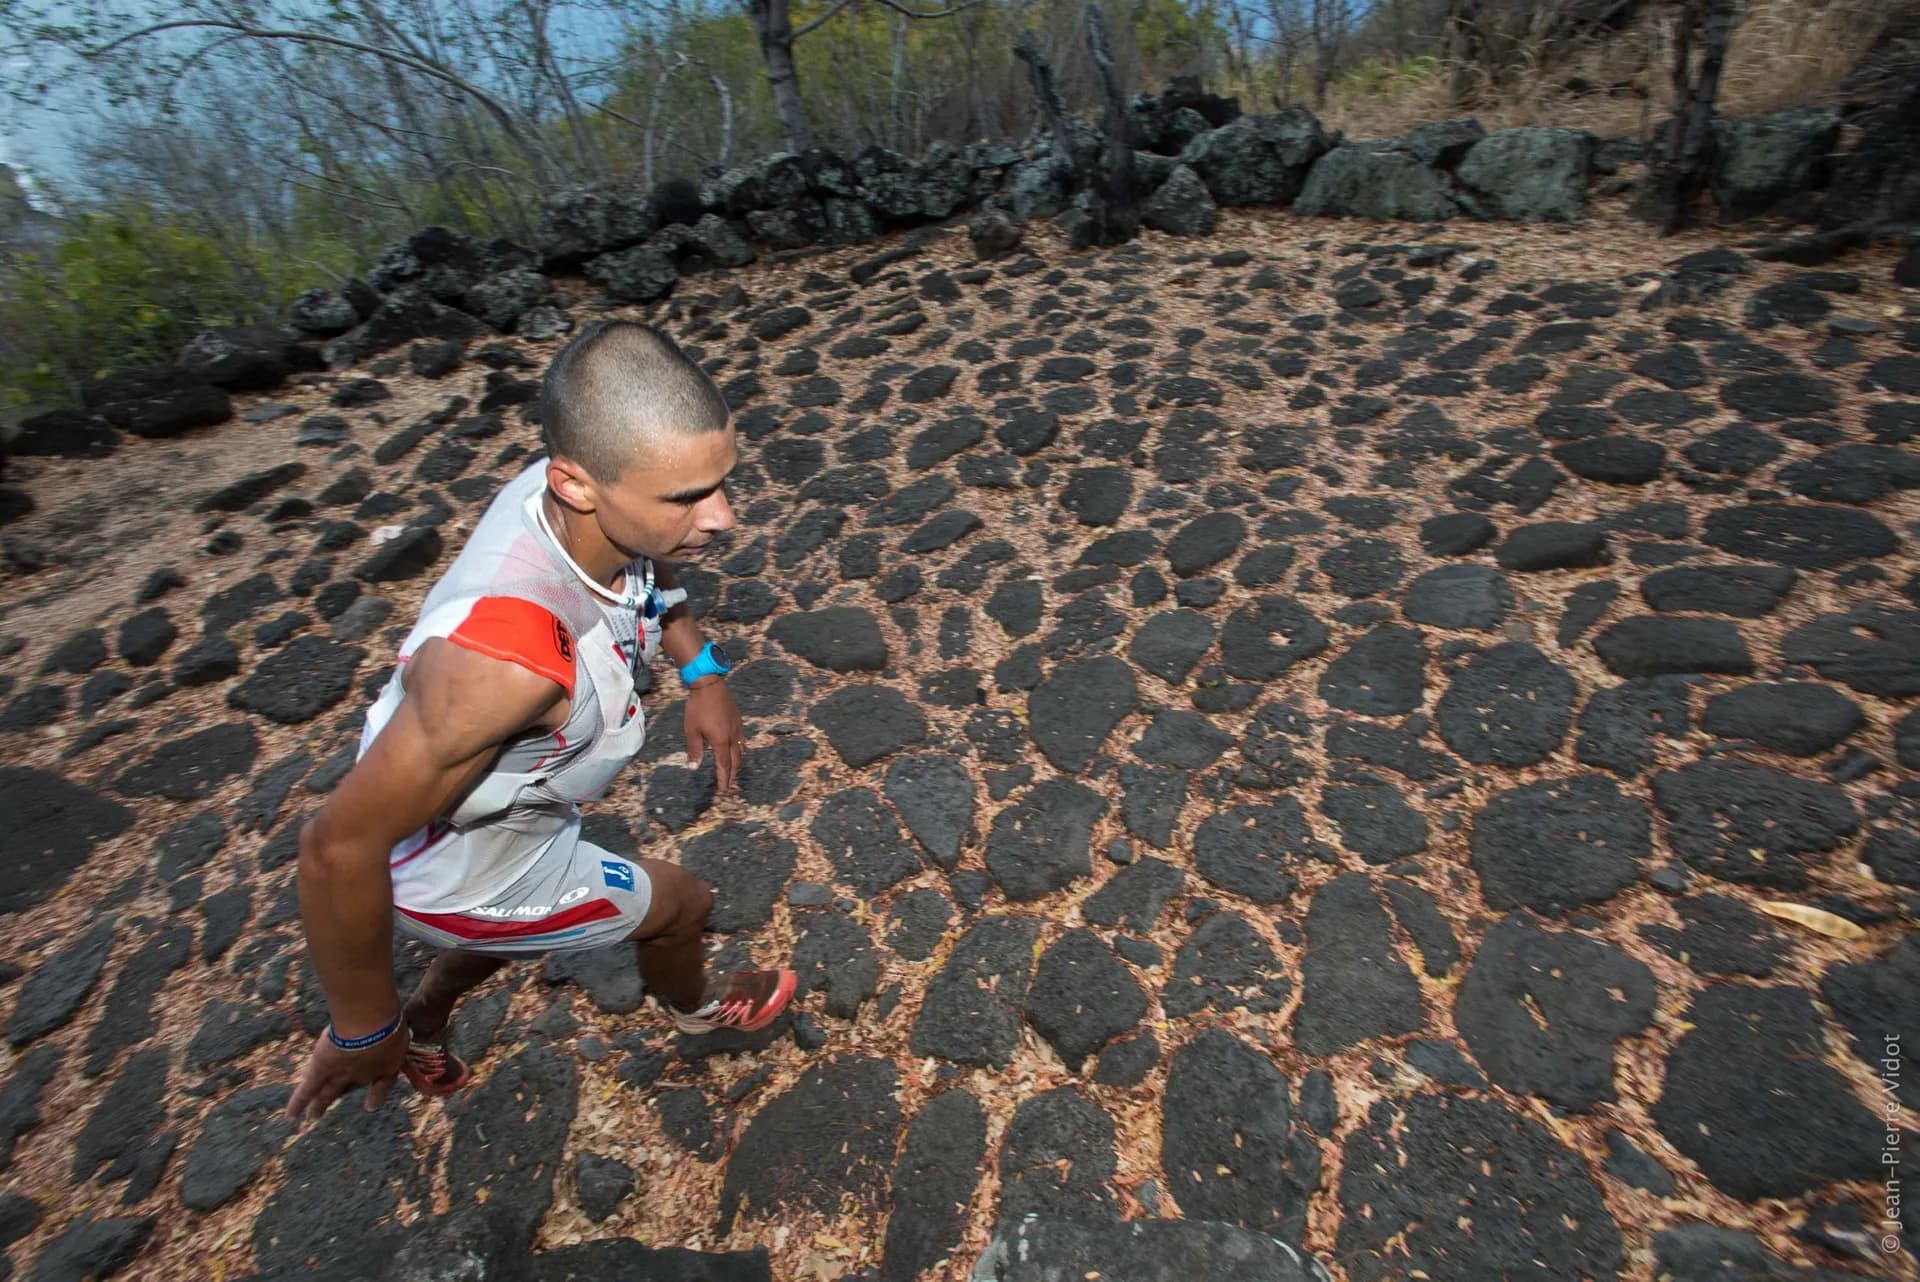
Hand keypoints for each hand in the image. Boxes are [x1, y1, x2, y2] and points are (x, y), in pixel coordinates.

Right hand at [286, 1021, 409, 1119]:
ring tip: (312, 1116)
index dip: (376, 1096)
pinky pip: (308, 1089)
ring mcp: (341, 1073)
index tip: (369, 1106)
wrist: (372, 1023)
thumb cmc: (389, 1019)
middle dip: (342, 1095)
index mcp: (385, 1065)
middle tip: (339, 1103)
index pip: (381, 1084)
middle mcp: (363, 1074)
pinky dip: (298, 1102)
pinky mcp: (322, 1068)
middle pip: (349, 1088)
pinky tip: (290, 1115)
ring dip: (319, 1104)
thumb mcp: (397, 1024)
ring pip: (328, 1093)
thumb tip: (393, 1018)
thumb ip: (393, 1027)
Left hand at [684, 678, 743, 792]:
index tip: (723, 790)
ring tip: (733, 772)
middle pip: (736, 761)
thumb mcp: (692, 730)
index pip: (724, 766)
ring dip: (737, 764)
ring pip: (741, 751)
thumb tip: (693, 767)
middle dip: (732, 775)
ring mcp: (737, 728)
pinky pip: (742, 740)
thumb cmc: (698, 708)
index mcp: (721, 741)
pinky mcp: (738, 720)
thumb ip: (695, 750)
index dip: (724, 779)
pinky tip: (737, 750)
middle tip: (729, 785)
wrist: (709, 685)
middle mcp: (732, 737)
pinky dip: (740, 750)